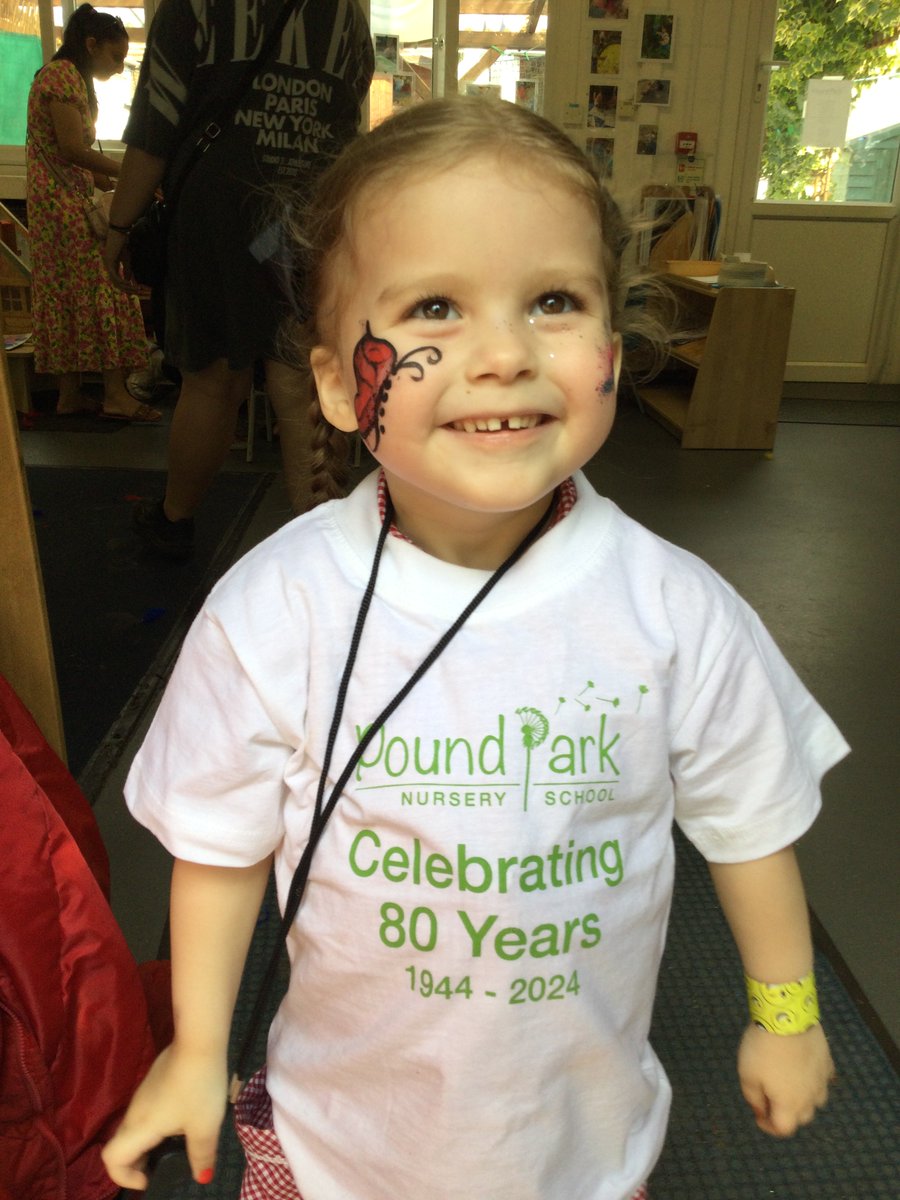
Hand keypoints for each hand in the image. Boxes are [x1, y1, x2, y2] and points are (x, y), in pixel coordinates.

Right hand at [101, 1043, 226, 1189]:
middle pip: (122, 1146)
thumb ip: (201, 1156)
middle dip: (138, 1164)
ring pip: (135, 1128)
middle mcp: (134, 1112)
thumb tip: (201, 1177)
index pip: (111, 1159)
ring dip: (148, 1144)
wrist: (199, 1041)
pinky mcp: (154, 1082)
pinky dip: (157, 1126)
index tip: (150, 1179)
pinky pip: (147, 1113)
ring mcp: (143, 1095)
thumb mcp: (205, 1126)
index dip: (124, 1178)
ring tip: (177, 1144)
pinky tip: (183, 1118)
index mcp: (140, 1127)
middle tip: (164, 1166)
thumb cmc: (198, 1087)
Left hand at [102, 229, 147, 295]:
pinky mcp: (109, 263)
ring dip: (127, 287)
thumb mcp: (127, 260)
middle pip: (116, 284)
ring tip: (136, 290)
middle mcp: (108, 266)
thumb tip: (129, 281)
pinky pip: (116, 277)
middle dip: (127, 290)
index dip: (126, 287)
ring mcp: (107, 265)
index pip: (117, 280)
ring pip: (116, 282)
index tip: (135, 292)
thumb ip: (127, 270)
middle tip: (137, 293)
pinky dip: (123, 282)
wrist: (119, 232)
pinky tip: (130, 284)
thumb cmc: (123, 243)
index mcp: (111, 265)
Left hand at [737, 1021, 834, 1136]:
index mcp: (789, 1105)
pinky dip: (813, 1081)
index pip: (783, 1128)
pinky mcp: (827, 1062)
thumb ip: (753, 1098)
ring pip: (816, 1101)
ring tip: (788, 1085)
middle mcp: (810, 1098)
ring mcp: (822, 1080)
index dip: (769, 1127)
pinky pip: (823, 1080)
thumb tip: (760, 1112)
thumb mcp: (747, 1075)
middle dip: (786, 1114)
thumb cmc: (762, 1049)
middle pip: (801, 1118)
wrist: (786, 1018)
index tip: (758, 1116)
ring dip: (802, 1100)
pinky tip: (803, 1070)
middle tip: (771, 1099)